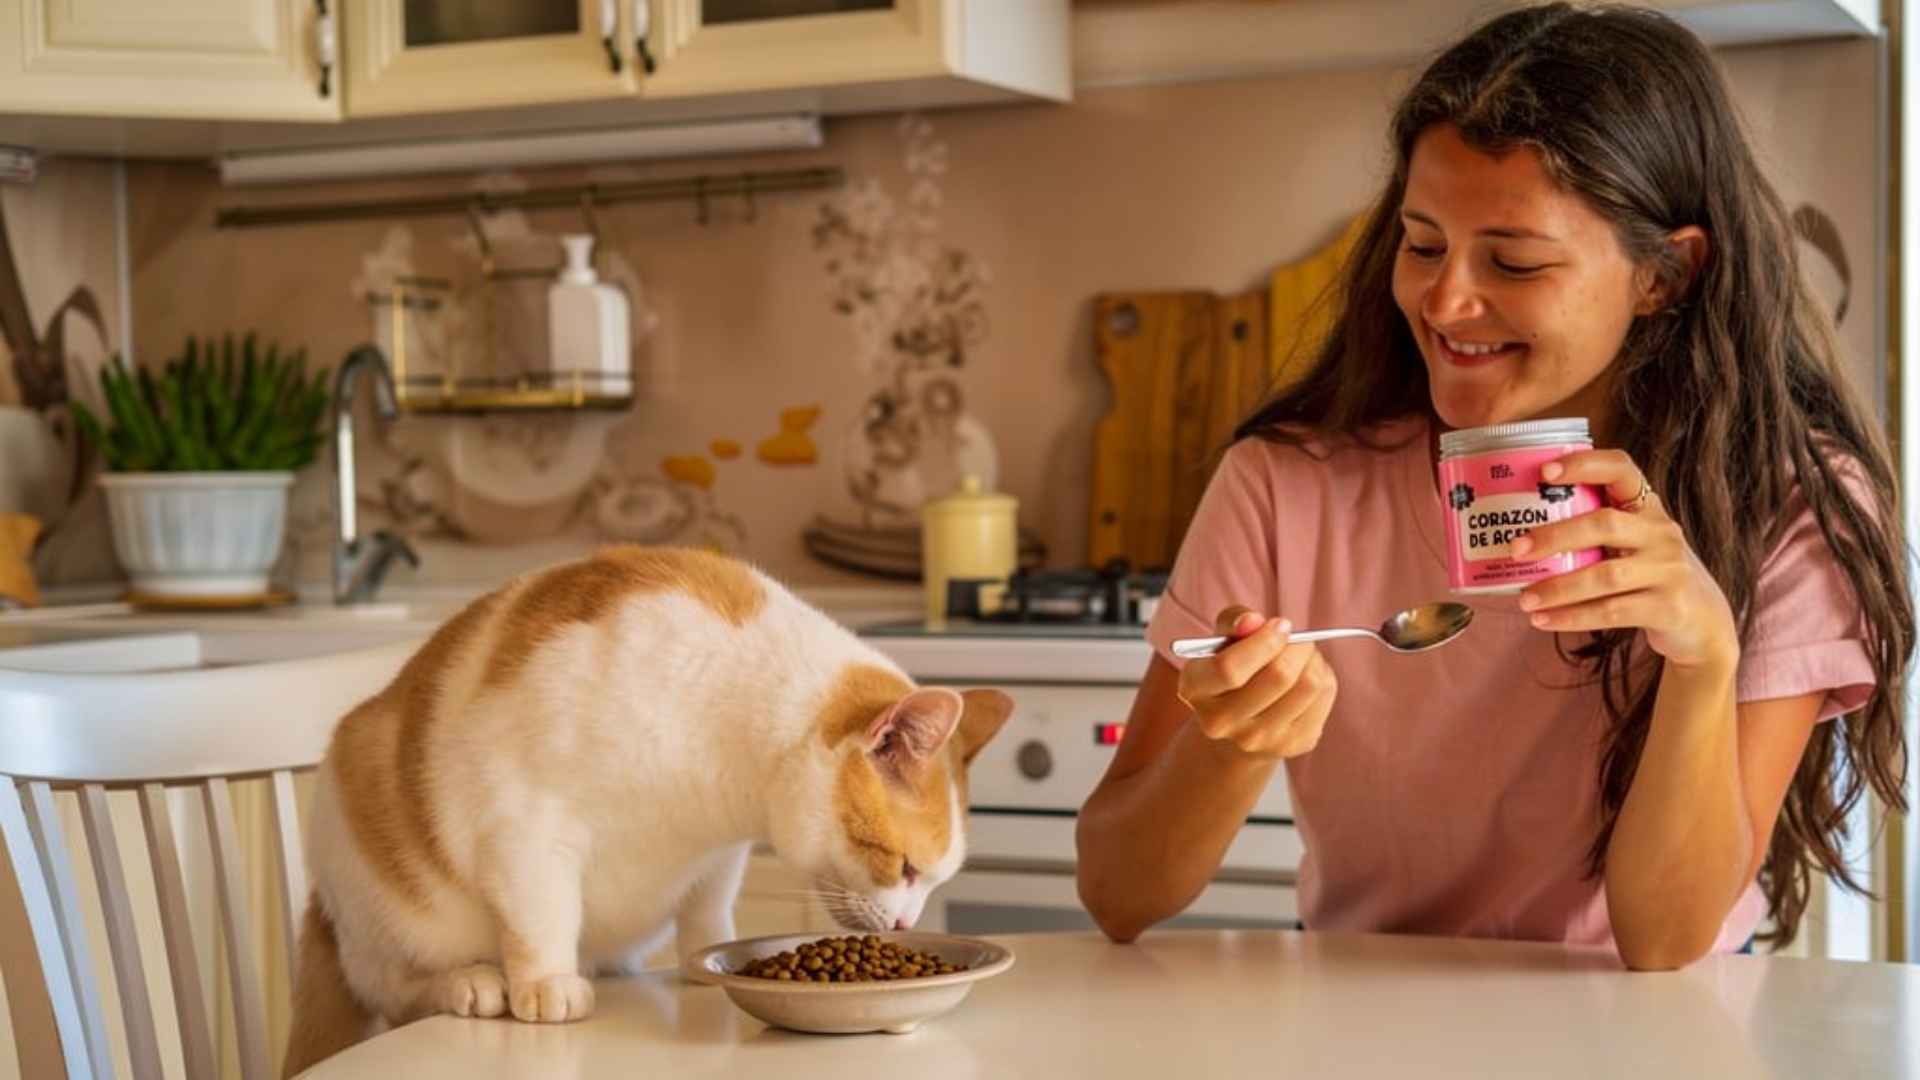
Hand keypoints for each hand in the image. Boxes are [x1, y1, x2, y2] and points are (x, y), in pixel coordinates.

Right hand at [1174, 606, 1337, 758]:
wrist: (1239, 726)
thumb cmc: (1232, 669)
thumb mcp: (1222, 640)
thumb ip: (1234, 621)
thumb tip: (1253, 621)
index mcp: (1195, 689)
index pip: (1229, 669)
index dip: (1263, 641)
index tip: (1280, 625)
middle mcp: (1221, 722)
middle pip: (1279, 676)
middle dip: (1297, 645)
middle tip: (1295, 637)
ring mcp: (1258, 739)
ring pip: (1308, 684)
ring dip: (1313, 658)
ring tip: (1301, 655)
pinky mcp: (1294, 744)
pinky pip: (1324, 695)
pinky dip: (1322, 675)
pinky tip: (1306, 675)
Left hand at [1512, 450, 1737, 670]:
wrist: (1702, 620)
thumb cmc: (1647, 573)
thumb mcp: (1632, 542)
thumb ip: (1592, 530)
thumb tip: (1515, 533)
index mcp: (1647, 508)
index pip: (1621, 470)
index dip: (1584, 465)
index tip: (1544, 472)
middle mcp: (1662, 532)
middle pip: (1605, 524)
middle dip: (1555, 536)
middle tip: (1515, 549)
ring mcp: (1669, 570)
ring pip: (1606, 575)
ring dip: (1558, 588)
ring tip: (1524, 599)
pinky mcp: (1669, 607)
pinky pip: (1613, 612)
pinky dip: (1573, 617)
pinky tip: (1542, 620)